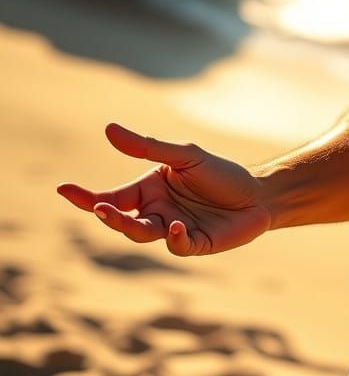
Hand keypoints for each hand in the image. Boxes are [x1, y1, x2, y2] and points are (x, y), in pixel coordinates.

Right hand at [56, 124, 272, 255]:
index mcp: (150, 190)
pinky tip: (176, 228)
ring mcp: (173, 231)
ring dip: (131, 226)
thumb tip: (109, 129)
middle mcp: (157, 212)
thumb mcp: (185, 155)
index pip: (112, 196)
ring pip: (142, 234)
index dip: (86, 196)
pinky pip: (176, 246)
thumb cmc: (222, 173)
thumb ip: (148, 146)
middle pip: (122, 218)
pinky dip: (174, 239)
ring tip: (119, 214)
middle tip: (98, 207)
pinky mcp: (195, 245)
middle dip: (107, 214)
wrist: (260, 194)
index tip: (62, 188)